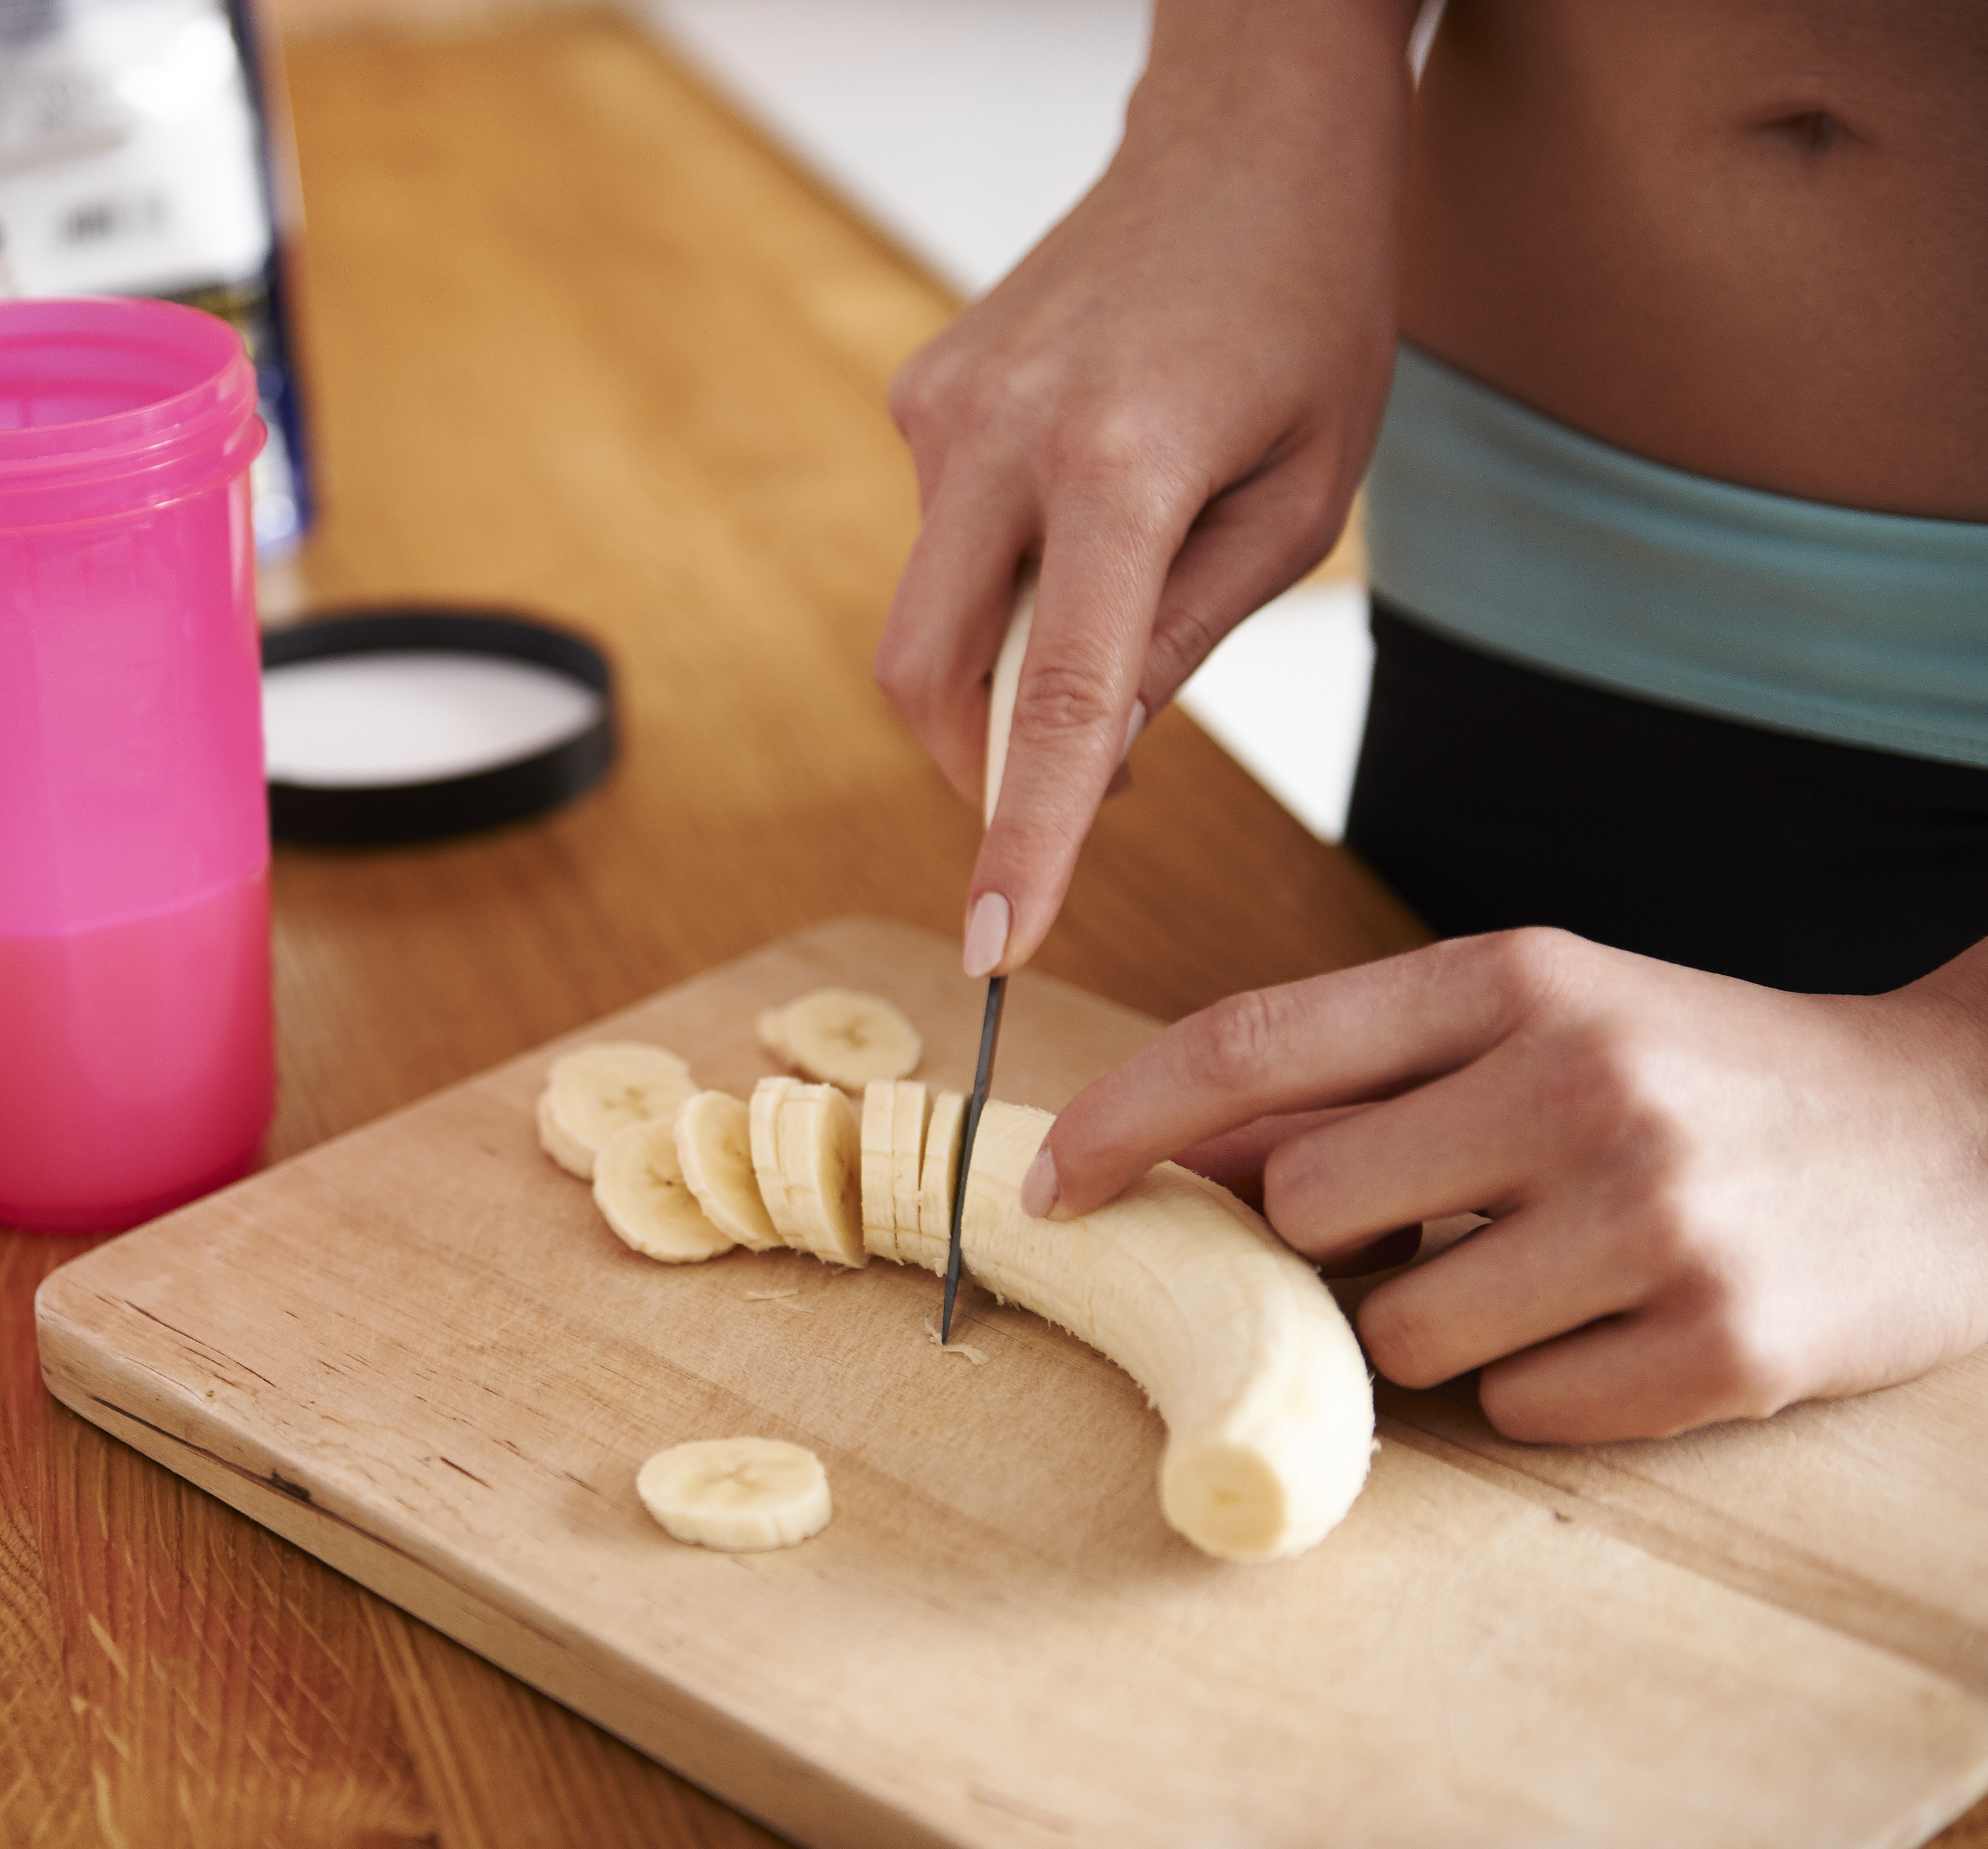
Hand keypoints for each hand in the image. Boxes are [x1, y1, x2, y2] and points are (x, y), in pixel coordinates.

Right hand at [878, 0, 1421, 977]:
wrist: (1240, 134)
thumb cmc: (1304, 308)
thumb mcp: (1303, 497)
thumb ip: (1190, 635)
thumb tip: (1099, 758)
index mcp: (1122, 465)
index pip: (1059, 702)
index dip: (1024, 840)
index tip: (995, 947)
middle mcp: (1002, 436)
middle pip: (928, 675)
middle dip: (976, 768)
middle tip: (1060, 794)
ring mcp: (943, 409)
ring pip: (930, 613)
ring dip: (1005, 655)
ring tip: (1115, 583)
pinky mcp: (921, 393)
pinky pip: (943, 537)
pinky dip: (1004, 570)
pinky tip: (1083, 499)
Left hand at [1024, 928, 1987, 1442]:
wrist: (1954, 1131)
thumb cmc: (1696, 1072)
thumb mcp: (1532, 1022)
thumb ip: (1357, 1074)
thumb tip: (1178, 1151)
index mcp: (1515, 980)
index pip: (1250, 1045)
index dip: (1121, 1123)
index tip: (1046, 1188)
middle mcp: (1579, 1085)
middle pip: (1308, 1206)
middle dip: (1329, 1241)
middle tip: (1425, 1221)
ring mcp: (1657, 1220)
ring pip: (1403, 1333)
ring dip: (1436, 1325)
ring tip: (1547, 1271)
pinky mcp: (1724, 1349)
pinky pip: (1521, 1412)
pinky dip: (1544, 1386)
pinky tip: (1624, 1324)